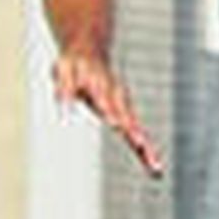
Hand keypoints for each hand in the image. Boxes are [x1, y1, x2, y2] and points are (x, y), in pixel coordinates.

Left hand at [53, 52, 163, 176]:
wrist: (89, 50)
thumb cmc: (74, 64)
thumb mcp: (64, 71)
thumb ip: (64, 91)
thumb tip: (63, 112)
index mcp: (101, 85)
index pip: (106, 100)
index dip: (111, 111)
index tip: (117, 125)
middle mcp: (117, 97)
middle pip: (128, 118)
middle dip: (135, 134)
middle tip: (142, 148)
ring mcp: (124, 106)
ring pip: (137, 129)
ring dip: (146, 147)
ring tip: (155, 166)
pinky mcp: (126, 114)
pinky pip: (137, 134)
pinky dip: (146, 150)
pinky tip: (154, 168)